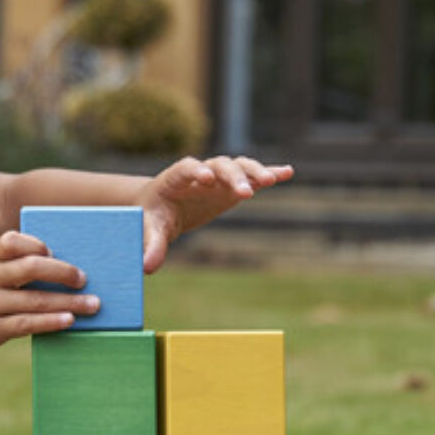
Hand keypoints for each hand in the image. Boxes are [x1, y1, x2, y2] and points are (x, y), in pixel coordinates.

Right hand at [0, 230, 98, 355]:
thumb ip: (13, 270)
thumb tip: (65, 272)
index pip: (10, 242)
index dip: (33, 243)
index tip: (52, 249)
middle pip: (29, 268)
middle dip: (61, 271)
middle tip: (84, 278)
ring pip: (34, 300)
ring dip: (68, 302)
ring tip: (93, 304)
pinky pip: (26, 324)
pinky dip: (51, 321)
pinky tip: (69, 320)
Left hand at [136, 156, 293, 272]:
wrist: (161, 207)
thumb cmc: (152, 216)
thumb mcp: (149, 229)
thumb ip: (150, 245)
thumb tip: (147, 268)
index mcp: (175, 179)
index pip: (186, 168)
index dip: (195, 170)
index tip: (206, 177)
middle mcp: (200, 172)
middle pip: (219, 166)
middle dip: (232, 177)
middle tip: (245, 192)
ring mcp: (218, 177)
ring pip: (238, 166)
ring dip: (253, 172)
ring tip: (270, 181)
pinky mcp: (231, 186)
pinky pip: (251, 176)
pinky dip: (269, 173)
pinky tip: (286, 173)